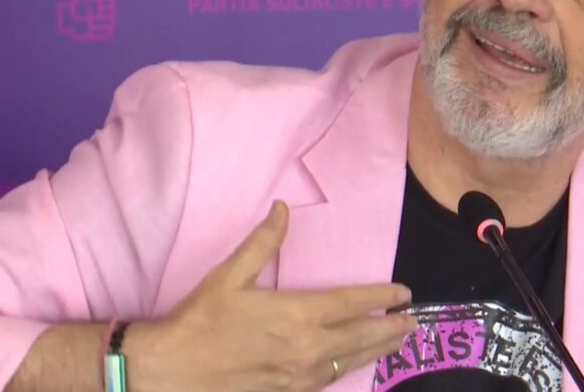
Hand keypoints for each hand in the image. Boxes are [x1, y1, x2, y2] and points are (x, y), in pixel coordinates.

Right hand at [126, 200, 416, 391]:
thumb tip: (283, 209)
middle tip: (412, 321)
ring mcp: (299, 375)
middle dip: (391, 328)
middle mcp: (307, 347)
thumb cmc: (201, 321)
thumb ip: (262, 243)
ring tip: (398, 343)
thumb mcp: (230, 276)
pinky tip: (354, 365)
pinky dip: (348, 369)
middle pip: (362, 336)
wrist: (170, 372)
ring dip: (378, 351)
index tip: (404, 293)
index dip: (383, 298)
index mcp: (298, 314)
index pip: (354, 303)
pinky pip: (328, 380)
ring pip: (350, 361)